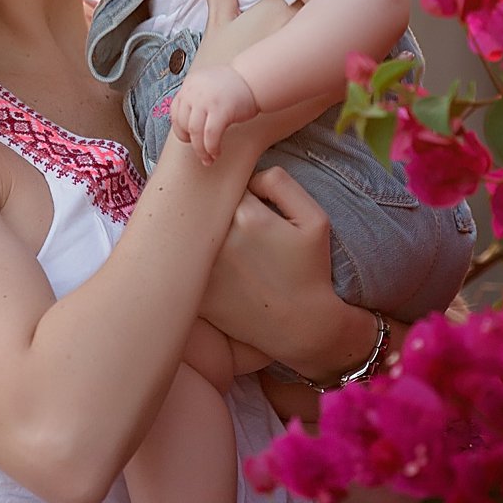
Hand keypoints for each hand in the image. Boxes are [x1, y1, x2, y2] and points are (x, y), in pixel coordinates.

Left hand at [170, 64, 259, 161]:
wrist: (255, 80)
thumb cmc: (235, 86)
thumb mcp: (207, 85)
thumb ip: (195, 99)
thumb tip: (186, 125)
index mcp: (189, 85)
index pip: (175, 112)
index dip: (180, 129)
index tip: (188, 139)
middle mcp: (194, 91)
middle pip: (183, 124)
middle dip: (190, 142)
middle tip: (200, 151)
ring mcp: (206, 101)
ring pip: (195, 132)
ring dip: (200, 150)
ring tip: (208, 158)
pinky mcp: (220, 110)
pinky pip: (210, 136)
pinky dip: (211, 148)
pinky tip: (216, 153)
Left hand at [199, 165, 343, 366]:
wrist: (301, 326)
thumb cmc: (310, 270)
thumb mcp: (315, 219)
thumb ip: (281, 183)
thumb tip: (250, 176)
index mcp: (247, 216)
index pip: (228, 185)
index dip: (241, 193)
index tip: (253, 207)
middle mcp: (219, 240)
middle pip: (206, 208)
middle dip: (218, 212)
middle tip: (242, 231)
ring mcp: (203, 270)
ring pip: (194, 236)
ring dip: (207, 237)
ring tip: (235, 254)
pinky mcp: (197, 293)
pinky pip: (187, 266)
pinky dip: (198, 265)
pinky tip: (225, 275)